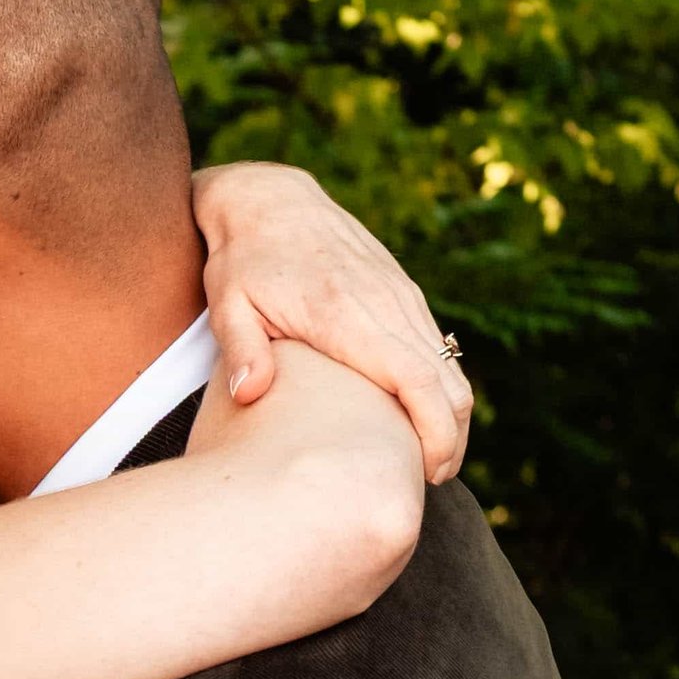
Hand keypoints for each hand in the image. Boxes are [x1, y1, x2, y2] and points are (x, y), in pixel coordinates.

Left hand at [192, 162, 470, 481]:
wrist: (269, 199)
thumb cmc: (242, 258)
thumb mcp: (228, 302)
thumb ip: (243, 350)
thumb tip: (251, 395)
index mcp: (349, 314)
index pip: (418, 380)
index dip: (435, 433)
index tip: (428, 473)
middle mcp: (387, 303)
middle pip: (449, 382)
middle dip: (450, 438)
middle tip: (426, 479)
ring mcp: (400, 294)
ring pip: (450, 365)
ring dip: (449, 415)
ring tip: (425, 458)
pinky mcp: (401, 290)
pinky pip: (437, 346)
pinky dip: (439, 385)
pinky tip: (415, 413)